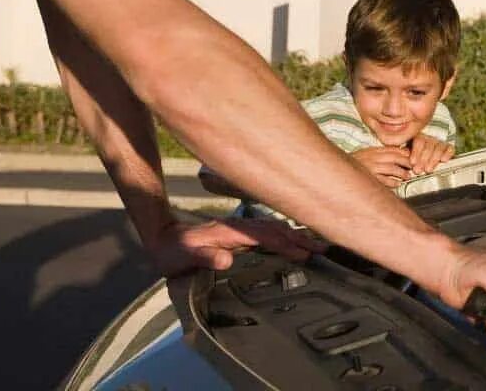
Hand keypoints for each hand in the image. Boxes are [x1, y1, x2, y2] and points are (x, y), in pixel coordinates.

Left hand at [146, 218, 324, 277]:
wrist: (162, 239)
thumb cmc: (173, 252)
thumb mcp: (185, 257)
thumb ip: (206, 256)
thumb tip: (228, 260)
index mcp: (230, 231)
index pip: (265, 236)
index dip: (285, 244)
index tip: (305, 253)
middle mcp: (238, 226)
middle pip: (275, 228)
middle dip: (300, 237)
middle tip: (323, 247)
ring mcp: (240, 228)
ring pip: (273, 227)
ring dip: (295, 234)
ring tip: (315, 243)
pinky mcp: (239, 233)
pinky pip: (267, 231)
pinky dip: (284, 234)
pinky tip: (292, 239)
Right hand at [351, 146, 413, 187]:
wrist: (338, 172)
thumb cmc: (355, 164)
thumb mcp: (367, 154)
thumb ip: (380, 153)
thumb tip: (400, 152)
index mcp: (372, 150)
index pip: (392, 149)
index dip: (404, 153)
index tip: (411, 156)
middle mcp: (372, 158)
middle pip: (395, 158)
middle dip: (406, 162)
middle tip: (413, 166)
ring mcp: (371, 169)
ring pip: (392, 169)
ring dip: (402, 173)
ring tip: (407, 176)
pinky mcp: (370, 180)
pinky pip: (385, 181)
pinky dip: (394, 182)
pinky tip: (397, 183)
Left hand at [409, 134, 454, 174]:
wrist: (428, 150)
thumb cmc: (414, 153)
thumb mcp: (408, 152)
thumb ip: (406, 155)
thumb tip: (402, 160)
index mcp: (418, 136)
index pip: (419, 141)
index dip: (416, 152)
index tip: (413, 162)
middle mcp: (429, 138)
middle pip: (428, 145)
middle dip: (423, 159)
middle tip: (418, 170)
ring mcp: (439, 142)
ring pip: (438, 147)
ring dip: (433, 160)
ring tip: (428, 169)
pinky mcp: (447, 147)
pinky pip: (449, 148)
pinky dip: (447, 154)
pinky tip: (443, 160)